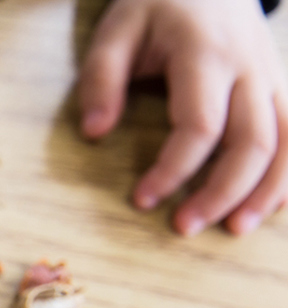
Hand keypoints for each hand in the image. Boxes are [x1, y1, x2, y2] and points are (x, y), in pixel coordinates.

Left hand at [79, 0, 287, 234]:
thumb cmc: (156, 4)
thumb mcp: (117, 30)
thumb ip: (101, 79)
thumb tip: (93, 133)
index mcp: (205, 53)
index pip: (198, 125)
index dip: (173, 169)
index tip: (142, 199)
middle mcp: (249, 67)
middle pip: (252, 141)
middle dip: (221, 192)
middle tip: (183, 227)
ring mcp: (272, 75)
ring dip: (267, 190)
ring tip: (235, 229)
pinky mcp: (282, 83)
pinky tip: (271, 204)